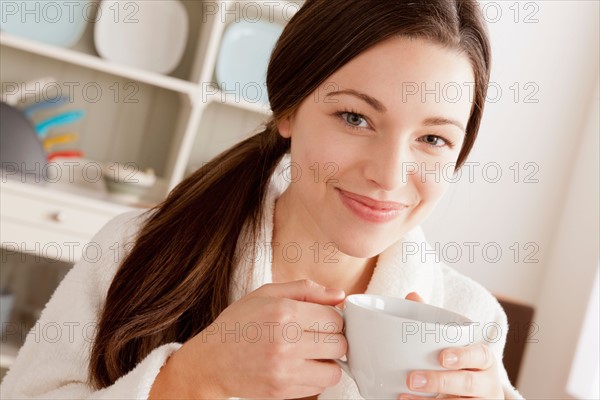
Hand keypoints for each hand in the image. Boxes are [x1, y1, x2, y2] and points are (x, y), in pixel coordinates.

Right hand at [151, 279, 346, 398]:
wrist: (210, 360)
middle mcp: (286, 341)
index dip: (333, 318)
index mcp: (284, 312)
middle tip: (318, 335)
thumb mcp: (267, 294)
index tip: (322, 319)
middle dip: (333, 338)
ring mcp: (284, 369)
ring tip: (312, 353)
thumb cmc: (238, 323)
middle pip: (339, 344)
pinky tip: (300, 365)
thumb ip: (306, 290)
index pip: (335, 318)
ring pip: (334, 370)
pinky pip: (319, 386)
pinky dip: (315, 376)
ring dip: (328, 361)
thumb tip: (340, 295)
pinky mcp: (282, 390)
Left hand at [398, 292, 503, 398]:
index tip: (442, 357)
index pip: (480, 355)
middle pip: (468, 383)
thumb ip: (434, 322)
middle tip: (412, 379)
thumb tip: (412, 295)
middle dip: (440, 382)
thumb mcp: (452, 345)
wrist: (474, 396)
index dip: (463, 356)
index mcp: (484, 360)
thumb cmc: (460, 364)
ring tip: (404, 394)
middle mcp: (487, 383)